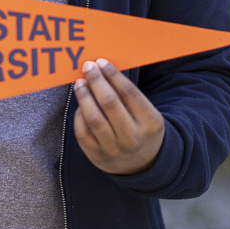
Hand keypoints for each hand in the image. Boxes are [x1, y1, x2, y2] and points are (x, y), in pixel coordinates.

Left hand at [72, 59, 164, 174]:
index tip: (102, 62)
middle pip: (109, 103)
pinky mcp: (97, 157)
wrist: (141, 166)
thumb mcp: (147, 115)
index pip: (129, 93)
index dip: (113, 75)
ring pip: (93, 118)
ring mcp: (114, 149)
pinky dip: (79, 116)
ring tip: (80, 83)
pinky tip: (80, 105)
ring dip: (84, 96)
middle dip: (96, 81)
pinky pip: (82, 133)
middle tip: (88, 67)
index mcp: (150, 123)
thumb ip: (129, 96)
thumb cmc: (142, 130)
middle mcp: (132, 138)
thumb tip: (103, 69)